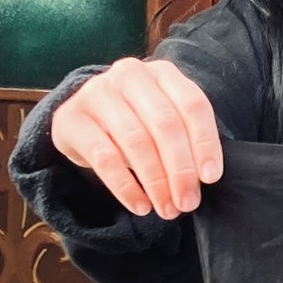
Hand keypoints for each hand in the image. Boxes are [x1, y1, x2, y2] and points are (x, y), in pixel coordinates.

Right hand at [50, 58, 222, 218]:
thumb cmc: (136, 121)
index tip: (211, 178)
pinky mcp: (72, 117)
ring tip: (167, 209)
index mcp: (162, 72)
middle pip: (165, 124)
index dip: (205, 143)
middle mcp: (130, 75)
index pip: (193, 105)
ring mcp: (98, 92)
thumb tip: (205, 178)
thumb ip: (186, 138)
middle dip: (180, 170)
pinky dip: (126, 187)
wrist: (82, 116)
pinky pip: (105, 157)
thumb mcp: (163, 121)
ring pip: (136, 141)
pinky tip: (140, 205)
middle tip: (187, 203)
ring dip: (156, 182)